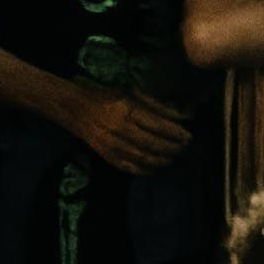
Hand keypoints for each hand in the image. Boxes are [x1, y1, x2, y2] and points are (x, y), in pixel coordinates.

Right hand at [66, 89, 191, 176]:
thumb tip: (180, 118)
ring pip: (144, 159)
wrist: (75, 109)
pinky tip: (156, 167)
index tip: (189, 136)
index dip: (176, 133)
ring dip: (163, 161)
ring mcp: (112, 145)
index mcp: (127, 110)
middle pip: (154, 144)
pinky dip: (147, 170)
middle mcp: (120, 129)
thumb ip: (157, 105)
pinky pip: (131, 168)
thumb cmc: (106, 97)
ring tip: (174, 158)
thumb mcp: (132, 93)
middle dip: (173, 148)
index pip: (158, 125)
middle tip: (184, 149)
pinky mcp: (107, 156)